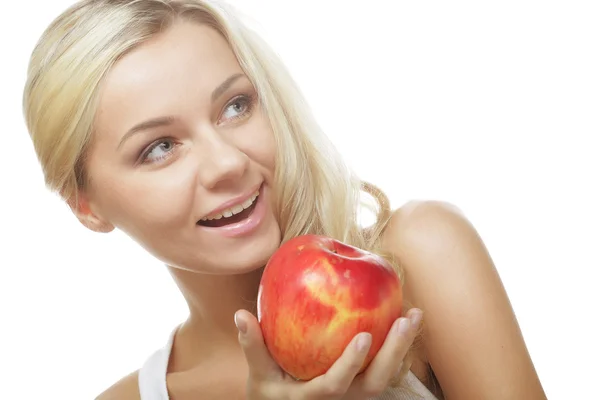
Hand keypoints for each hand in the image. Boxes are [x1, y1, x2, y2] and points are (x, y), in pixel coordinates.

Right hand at [234, 308, 422, 399]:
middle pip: (375, 383)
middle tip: (405, 320)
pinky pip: (386, 371)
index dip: (350, 364)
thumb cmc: (270, 395)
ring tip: (414, 315)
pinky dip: (398, 348)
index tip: (364, 337)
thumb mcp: (258, 376)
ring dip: (402, 347)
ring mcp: (355, 398)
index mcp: (313, 399)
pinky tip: (404, 320)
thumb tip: (240, 315)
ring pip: (386, 378)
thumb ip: (252, 346)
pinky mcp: (362, 389)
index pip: (335, 386)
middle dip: (393, 352)